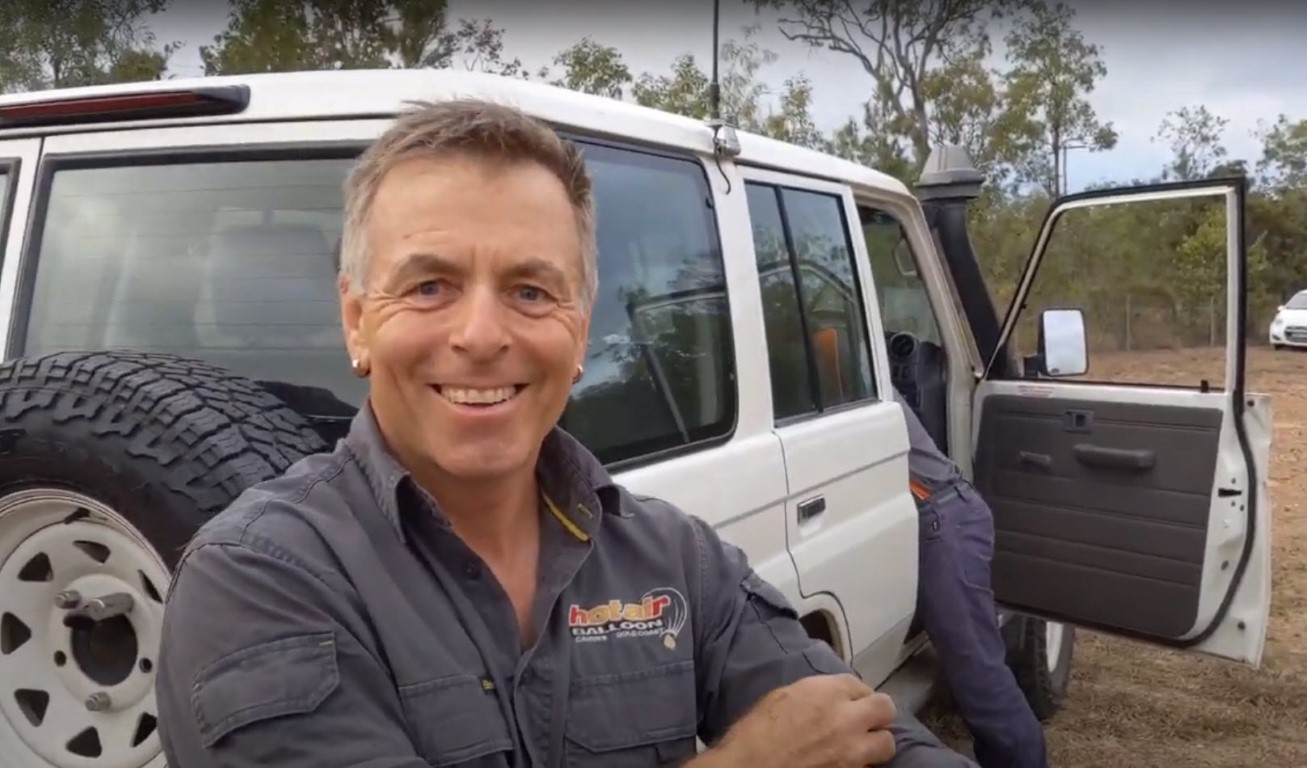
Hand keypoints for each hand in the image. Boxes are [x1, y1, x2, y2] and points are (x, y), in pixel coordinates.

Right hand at [707, 673, 896, 767]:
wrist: (751, 767)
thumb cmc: (757, 730)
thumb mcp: (783, 696)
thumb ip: (816, 692)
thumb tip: (829, 696)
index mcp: (828, 693)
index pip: (860, 684)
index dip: (854, 693)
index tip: (848, 700)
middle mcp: (848, 719)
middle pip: (886, 708)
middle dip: (876, 712)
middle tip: (864, 718)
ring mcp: (853, 752)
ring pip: (887, 743)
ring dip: (875, 741)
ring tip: (861, 744)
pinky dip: (862, 764)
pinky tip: (847, 762)